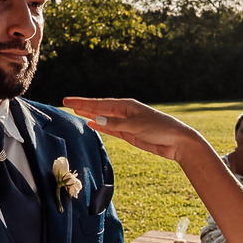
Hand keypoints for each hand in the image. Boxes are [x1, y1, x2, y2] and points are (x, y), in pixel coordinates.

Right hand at [62, 97, 204, 163]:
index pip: (99, 103)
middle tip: (65, 103)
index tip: (67, 101)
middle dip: (83, 106)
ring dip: (89, 114)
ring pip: (103, 118)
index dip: (82, 103)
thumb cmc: (160, 129)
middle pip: (99, 108)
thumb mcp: (137, 126)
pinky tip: (91, 123)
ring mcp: (126, 122)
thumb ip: (116, 124)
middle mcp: (124, 112)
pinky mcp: (129, 134)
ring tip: (75, 111)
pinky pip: (110, 128)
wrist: (177, 142)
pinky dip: (100, 125)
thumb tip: (95, 119)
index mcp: (126, 105)